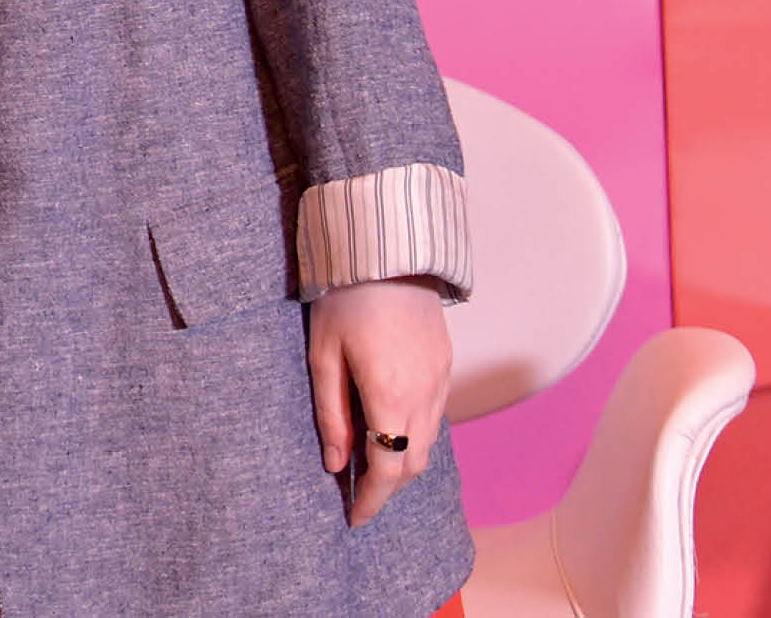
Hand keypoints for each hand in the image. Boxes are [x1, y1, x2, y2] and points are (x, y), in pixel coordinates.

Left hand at [308, 279, 449, 525]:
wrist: (388, 252)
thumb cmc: (346, 298)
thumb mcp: (323, 356)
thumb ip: (330, 414)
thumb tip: (336, 463)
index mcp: (390, 397)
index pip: (388, 472)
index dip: (372, 502)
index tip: (354, 518)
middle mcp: (424, 396)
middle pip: (414, 466)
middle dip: (388, 489)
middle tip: (360, 496)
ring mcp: (441, 380)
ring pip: (429, 444)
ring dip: (405, 463)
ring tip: (374, 466)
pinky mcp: (446, 365)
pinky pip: (436, 416)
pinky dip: (416, 435)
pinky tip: (393, 429)